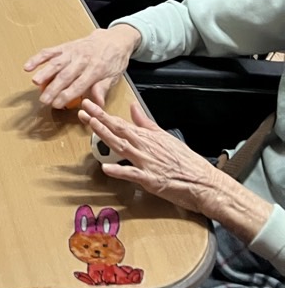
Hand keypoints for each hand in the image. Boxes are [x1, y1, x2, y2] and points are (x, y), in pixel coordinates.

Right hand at [24, 24, 140, 107]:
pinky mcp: (65, 46)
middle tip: (44, 100)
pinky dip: (38, 58)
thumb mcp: (114, 76)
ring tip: (35, 82)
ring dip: (44, 72)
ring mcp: (72, 52)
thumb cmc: (114, 60)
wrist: (114, 38)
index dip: (67, 95)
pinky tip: (28, 66)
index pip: (79, 84)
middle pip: (65, 75)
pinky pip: (50, 51)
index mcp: (96, 69)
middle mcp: (82, 59)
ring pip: (56, 62)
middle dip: (53, 88)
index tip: (57, 104)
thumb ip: (103, 89)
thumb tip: (96, 104)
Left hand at [80, 100, 228, 212]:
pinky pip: (133, 175)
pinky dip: (120, 171)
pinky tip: (106, 168)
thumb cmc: (187, 162)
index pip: (121, 122)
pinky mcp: (151, 180)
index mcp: (148, 137)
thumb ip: (146, 124)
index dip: (103, 114)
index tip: (89, 105)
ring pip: (122, 146)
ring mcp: (147, 163)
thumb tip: (133, 108)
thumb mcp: (166, 137)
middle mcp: (145, 147)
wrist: (205, 182)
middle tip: (83, 108)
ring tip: (92, 125)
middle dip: (99, 119)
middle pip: (118, 130)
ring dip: (106, 135)